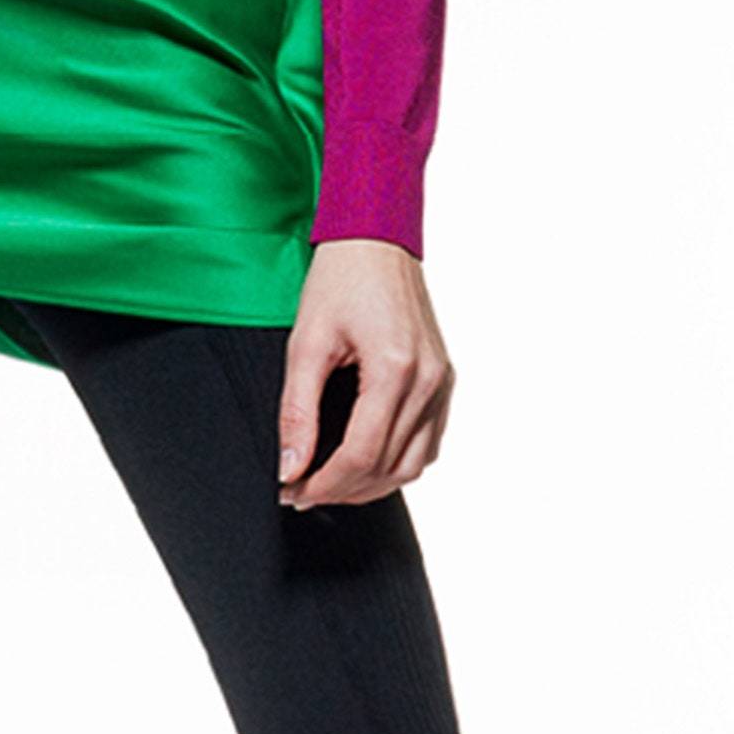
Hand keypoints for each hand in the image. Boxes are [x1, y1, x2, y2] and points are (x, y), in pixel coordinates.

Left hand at [276, 238, 452, 507]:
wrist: (376, 240)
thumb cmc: (339, 281)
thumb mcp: (305, 343)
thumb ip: (297, 411)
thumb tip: (289, 468)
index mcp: (396, 369)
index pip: (361, 454)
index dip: (322, 484)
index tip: (290, 492)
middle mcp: (429, 381)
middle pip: (389, 467)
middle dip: (341, 490)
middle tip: (300, 492)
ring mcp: (442, 382)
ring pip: (413, 464)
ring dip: (371, 484)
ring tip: (328, 483)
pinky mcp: (444, 380)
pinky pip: (428, 443)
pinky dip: (397, 462)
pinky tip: (364, 460)